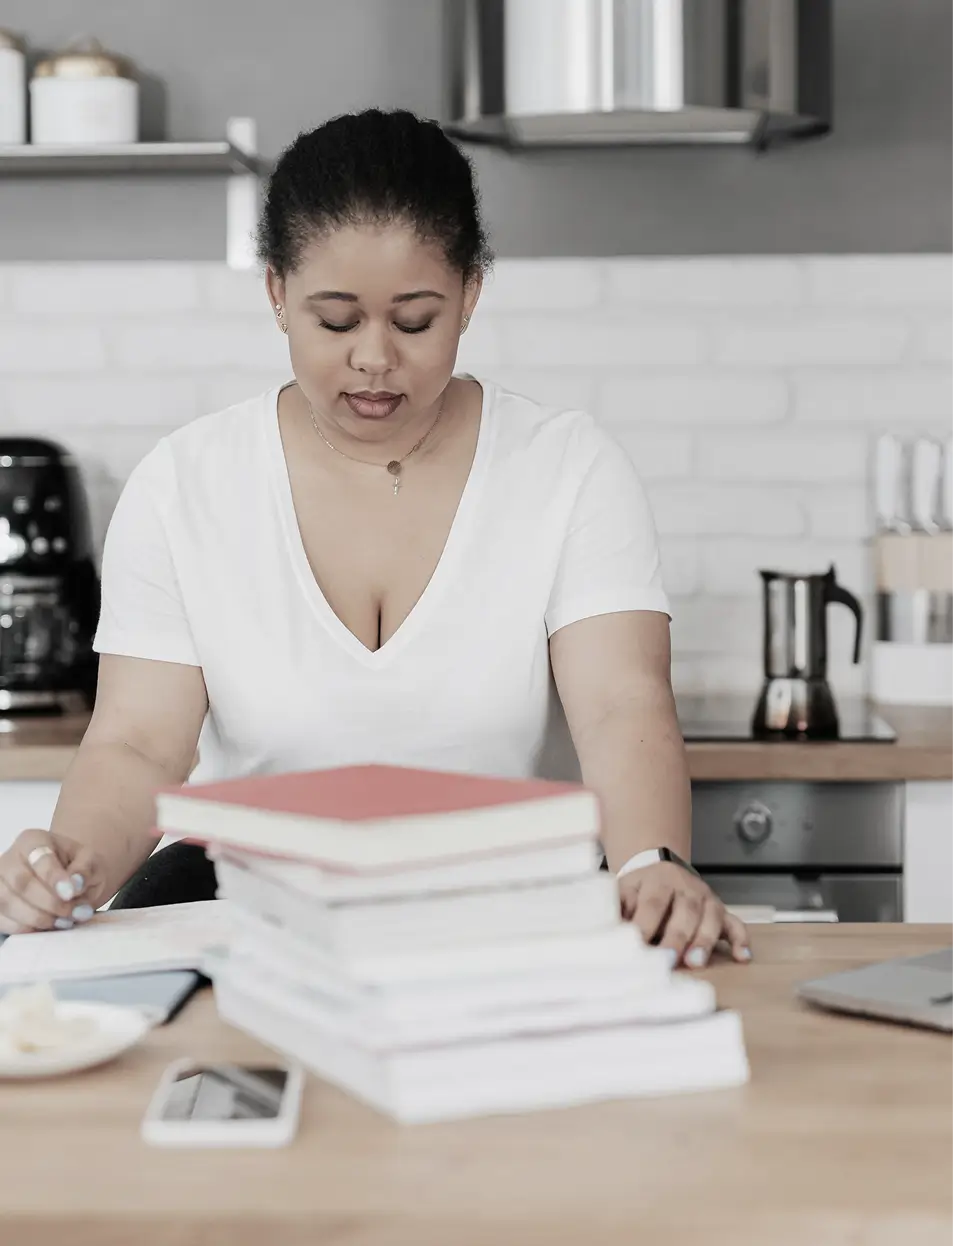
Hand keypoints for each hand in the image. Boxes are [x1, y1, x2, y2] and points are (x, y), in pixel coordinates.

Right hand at [0, 829, 102, 934]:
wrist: (69, 880)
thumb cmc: (79, 867)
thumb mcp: (92, 861)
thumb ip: (85, 870)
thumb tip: (74, 885)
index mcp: (34, 840)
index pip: (39, 857)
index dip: (53, 877)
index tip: (70, 893)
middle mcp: (10, 858)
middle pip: (21, 882)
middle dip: (48, 902)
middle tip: (72, 913)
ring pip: (8, 903)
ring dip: (38, 918)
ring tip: (64, 921)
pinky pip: (2, 920)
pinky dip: (25, 928)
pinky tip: (47, 927)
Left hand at [618, 862, 750, 968]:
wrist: (658, 868)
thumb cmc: (638, 889)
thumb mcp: (623, 891)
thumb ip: (617, 909)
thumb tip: (605, 931)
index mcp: (658, 881)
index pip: (653, 903)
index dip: (646, 924)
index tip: (638, 945)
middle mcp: (686, 887)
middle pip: (685, 911)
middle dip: (676, 937)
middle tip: (667, 959)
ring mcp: (706, 898)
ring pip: (711, 917)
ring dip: (704, 941)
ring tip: (695, 962)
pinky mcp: (721, 911)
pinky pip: (735, 923)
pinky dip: (741, 939)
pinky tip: (743, 957)